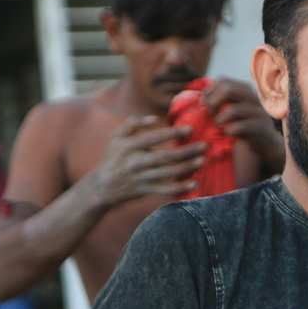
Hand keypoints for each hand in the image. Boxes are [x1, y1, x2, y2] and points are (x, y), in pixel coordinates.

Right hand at [86, 115, 208, 207]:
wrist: (102, 186)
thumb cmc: (113, 157)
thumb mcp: (116, 136)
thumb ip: (132, 123)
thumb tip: (154, 118)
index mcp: (129, 146)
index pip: (153, 137)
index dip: (172, 133)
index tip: (189, 129)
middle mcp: (135, 162)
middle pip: (165, 156)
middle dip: (186, 151)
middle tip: (204, 146)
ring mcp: (141, 178)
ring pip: (168, 173)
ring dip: (187, 167)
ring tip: (202, 160)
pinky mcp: (145, 190)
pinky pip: (165, 189)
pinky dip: (180, 187)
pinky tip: (194, 183)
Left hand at [201, 78, 284, 173]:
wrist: (266, 143)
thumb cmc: (244, 125)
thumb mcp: (234, 109)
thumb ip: (221, 100)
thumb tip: (199, 96)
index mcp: (245, 89)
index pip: (223, 81)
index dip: (209, 90)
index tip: (202, 103)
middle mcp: (253, 97)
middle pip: (228, 89)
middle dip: (213, 101)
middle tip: (209, 113)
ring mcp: (258, 112)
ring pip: (233, 109)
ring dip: (219, 119)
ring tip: (217, 125)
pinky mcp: (259, 127)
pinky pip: (238, 127)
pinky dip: (228, 131)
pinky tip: (228, 133)